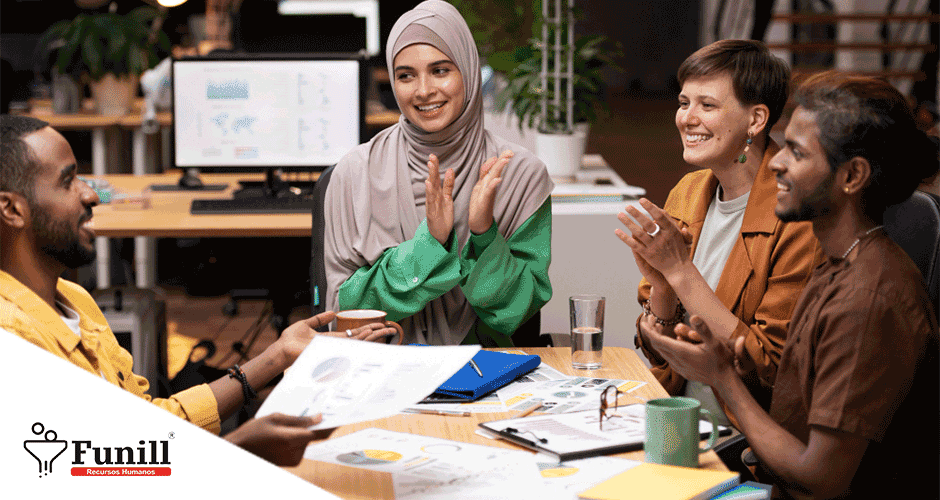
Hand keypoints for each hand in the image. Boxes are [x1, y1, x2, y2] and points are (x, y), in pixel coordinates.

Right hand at [224, 413, 334, 465]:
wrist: (239, 450)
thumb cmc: (253, 432)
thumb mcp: (275, 418)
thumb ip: (298, 419)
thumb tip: (318, 418)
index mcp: (292, 439)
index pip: (320, 433)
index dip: (332, 425)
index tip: (340, 418)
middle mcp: (295, 452)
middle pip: (313, 436)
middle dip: (313, 425)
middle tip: (310, 413)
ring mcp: (293, 459)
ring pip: (306, 441)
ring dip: (302, 433)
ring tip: (285, 426)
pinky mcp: (290, 463)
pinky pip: (300, 448)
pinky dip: (297, 439)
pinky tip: (283, 435)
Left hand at [275, 311, 398, 366]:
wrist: (282, 349)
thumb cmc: (290, 340)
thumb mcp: (306, 324)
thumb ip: (319, 319)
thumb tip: (332, 313)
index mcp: (332, 340)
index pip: (354, 335)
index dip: (366, 330)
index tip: (378, 325)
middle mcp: (337, 346)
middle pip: (361, 339)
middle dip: (376, 334)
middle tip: (390, 329)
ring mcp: (336, 349)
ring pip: (360, 342)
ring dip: (374, 336)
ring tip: (387, 330)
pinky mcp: (332, 351)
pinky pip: (351, 345)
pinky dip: (364, 339)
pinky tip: (373, 334)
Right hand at [425, 154, 454, 245]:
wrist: (440, 234)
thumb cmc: (443, 216)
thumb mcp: (448, 198)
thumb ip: (448, 185)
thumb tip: (450, 170)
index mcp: (438, 193)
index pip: (436, 178)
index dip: (435, 167)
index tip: (433, 156)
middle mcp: (433, 197)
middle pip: (433, 180)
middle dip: (432, 169)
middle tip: (432, 157)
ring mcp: (432, 204)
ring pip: (431, 188)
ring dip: (431, 176)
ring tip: (430, 166)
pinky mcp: (432, 212)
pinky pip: (431, 201)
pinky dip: (429, 192)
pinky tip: (428, 183)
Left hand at [469, 150, 511, 233]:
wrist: (479, 223)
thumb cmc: (480, 205)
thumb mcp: (480, 187)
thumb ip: (485, 174)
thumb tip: (492, 161)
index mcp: (486, 182)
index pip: (493, 167)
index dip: (499, 158)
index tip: (508, 151)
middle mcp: (489, 187)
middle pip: (496, 170)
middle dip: (503, 160)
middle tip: (511, 152)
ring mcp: (488, 194)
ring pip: (493, 178)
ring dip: (499, 169)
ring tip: (505, 160)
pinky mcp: (485, 202)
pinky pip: (489, 192)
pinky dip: (493, 185)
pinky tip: (497, 180)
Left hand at [615, 198, 692, 282]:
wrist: (678, 268)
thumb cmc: (677, 248)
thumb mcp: (677, 233)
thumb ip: (668, 221)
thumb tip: (658, 208)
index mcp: (671, 230)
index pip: (660, 216)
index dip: (651, 207)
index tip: (641, 200)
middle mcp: (662, 238)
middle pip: (648, 224)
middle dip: (637, 214)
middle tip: (627, 206)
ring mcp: (654, 247)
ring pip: (638, 233)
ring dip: (628, 223)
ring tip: (619, 215)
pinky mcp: (647, 255)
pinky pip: (634, 245)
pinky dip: (624, 238)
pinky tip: (616, 231)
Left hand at [643, 315, 736, 387]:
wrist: (725, 381)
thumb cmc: (721, 361)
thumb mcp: (715, 342)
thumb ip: (703, 329)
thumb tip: (693, 316)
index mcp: (681, 352)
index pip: (657, 340)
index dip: (649, 329)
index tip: (644, 320)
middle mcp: (676, 360)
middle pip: (657, 344)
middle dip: (652, 331)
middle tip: (652, 319)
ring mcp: (679, 367)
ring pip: (662, 351)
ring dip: (658, 339)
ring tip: (658, 327)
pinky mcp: (682, 371)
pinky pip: (668, 358)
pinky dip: (665, 347)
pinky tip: (671, 341)